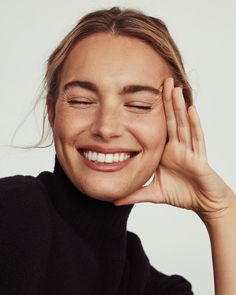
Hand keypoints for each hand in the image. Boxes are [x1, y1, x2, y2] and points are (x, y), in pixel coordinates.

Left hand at [114, 78, 233, 219]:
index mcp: (166, 152)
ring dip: (179, 107)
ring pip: (183, 125)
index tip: (147, 95)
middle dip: (167, 101)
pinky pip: (196, 139)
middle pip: (171, 120)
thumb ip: (135, 195)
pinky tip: (191, 109)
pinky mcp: (199, 158)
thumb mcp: (154, 193)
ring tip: (175, 88)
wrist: (203, 204)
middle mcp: (177, 148)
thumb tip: (114, 200)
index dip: (155, 112)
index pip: (159, 127)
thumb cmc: (182, 195)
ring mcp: (189, 151)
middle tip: (163, 80)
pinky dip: (194, 124)